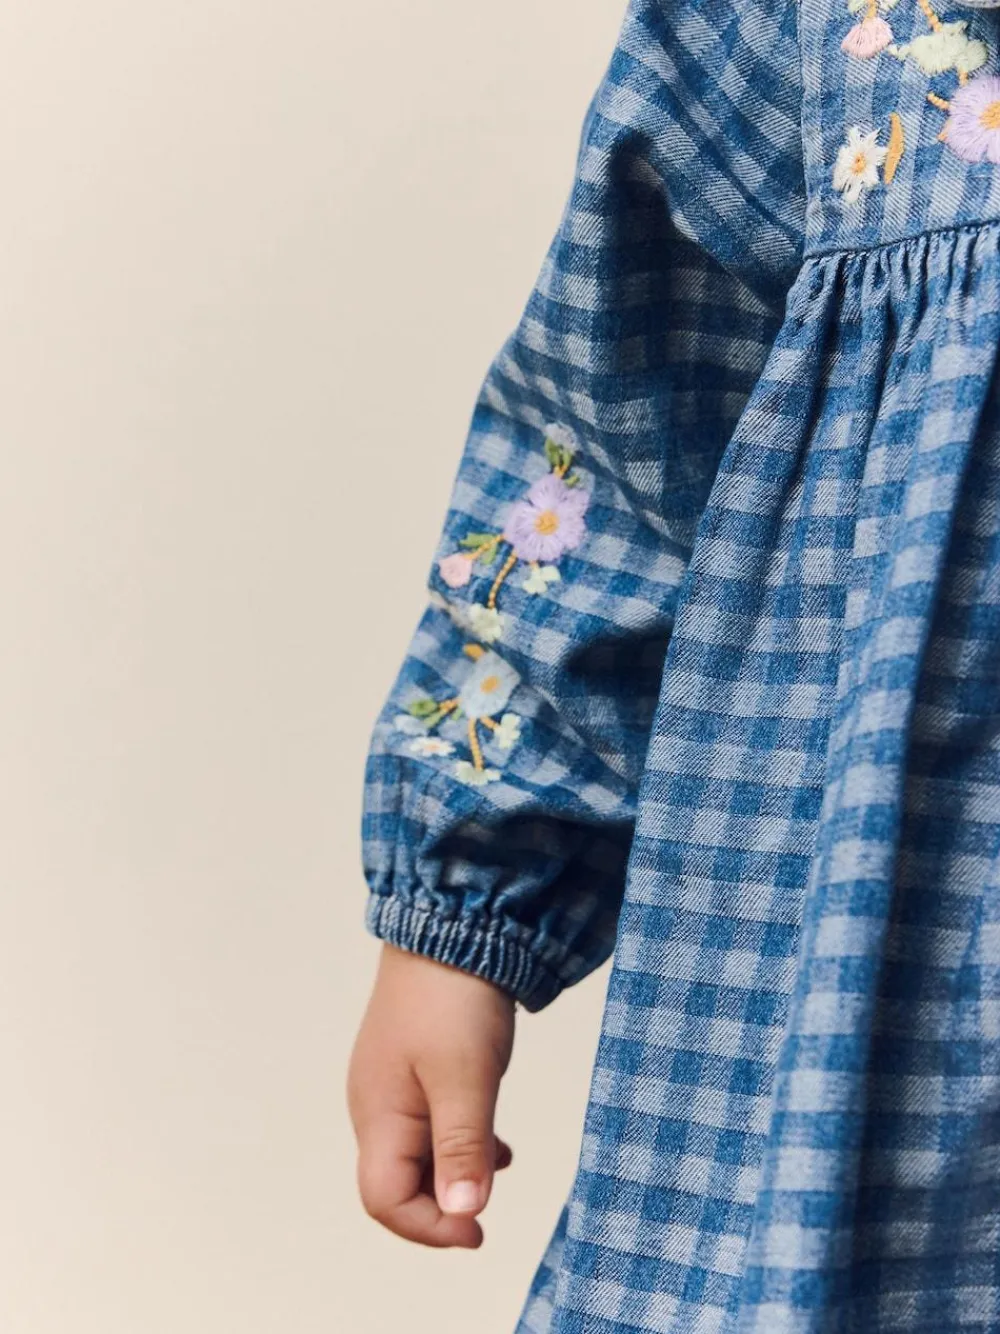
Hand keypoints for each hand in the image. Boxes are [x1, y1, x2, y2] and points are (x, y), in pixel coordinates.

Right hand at [347, 942, 515, 1247]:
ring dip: (453, 1170)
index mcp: (378, 1114)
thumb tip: (462, 1212)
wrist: (451, 926)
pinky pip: (429, 1124)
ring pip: (416, 1154)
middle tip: (488, 1204)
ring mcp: (392, 1084)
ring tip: (497, 1164)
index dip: (430, 1227)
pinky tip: (493, 1140)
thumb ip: (462, 1145)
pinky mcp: (414, 1065)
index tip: (478, 1229)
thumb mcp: (466, 1076)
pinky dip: (459, 1141)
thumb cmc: (453, 999)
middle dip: (440, 1204)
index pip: (385, 1199)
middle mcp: (376, 1105)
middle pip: (397, 1183)